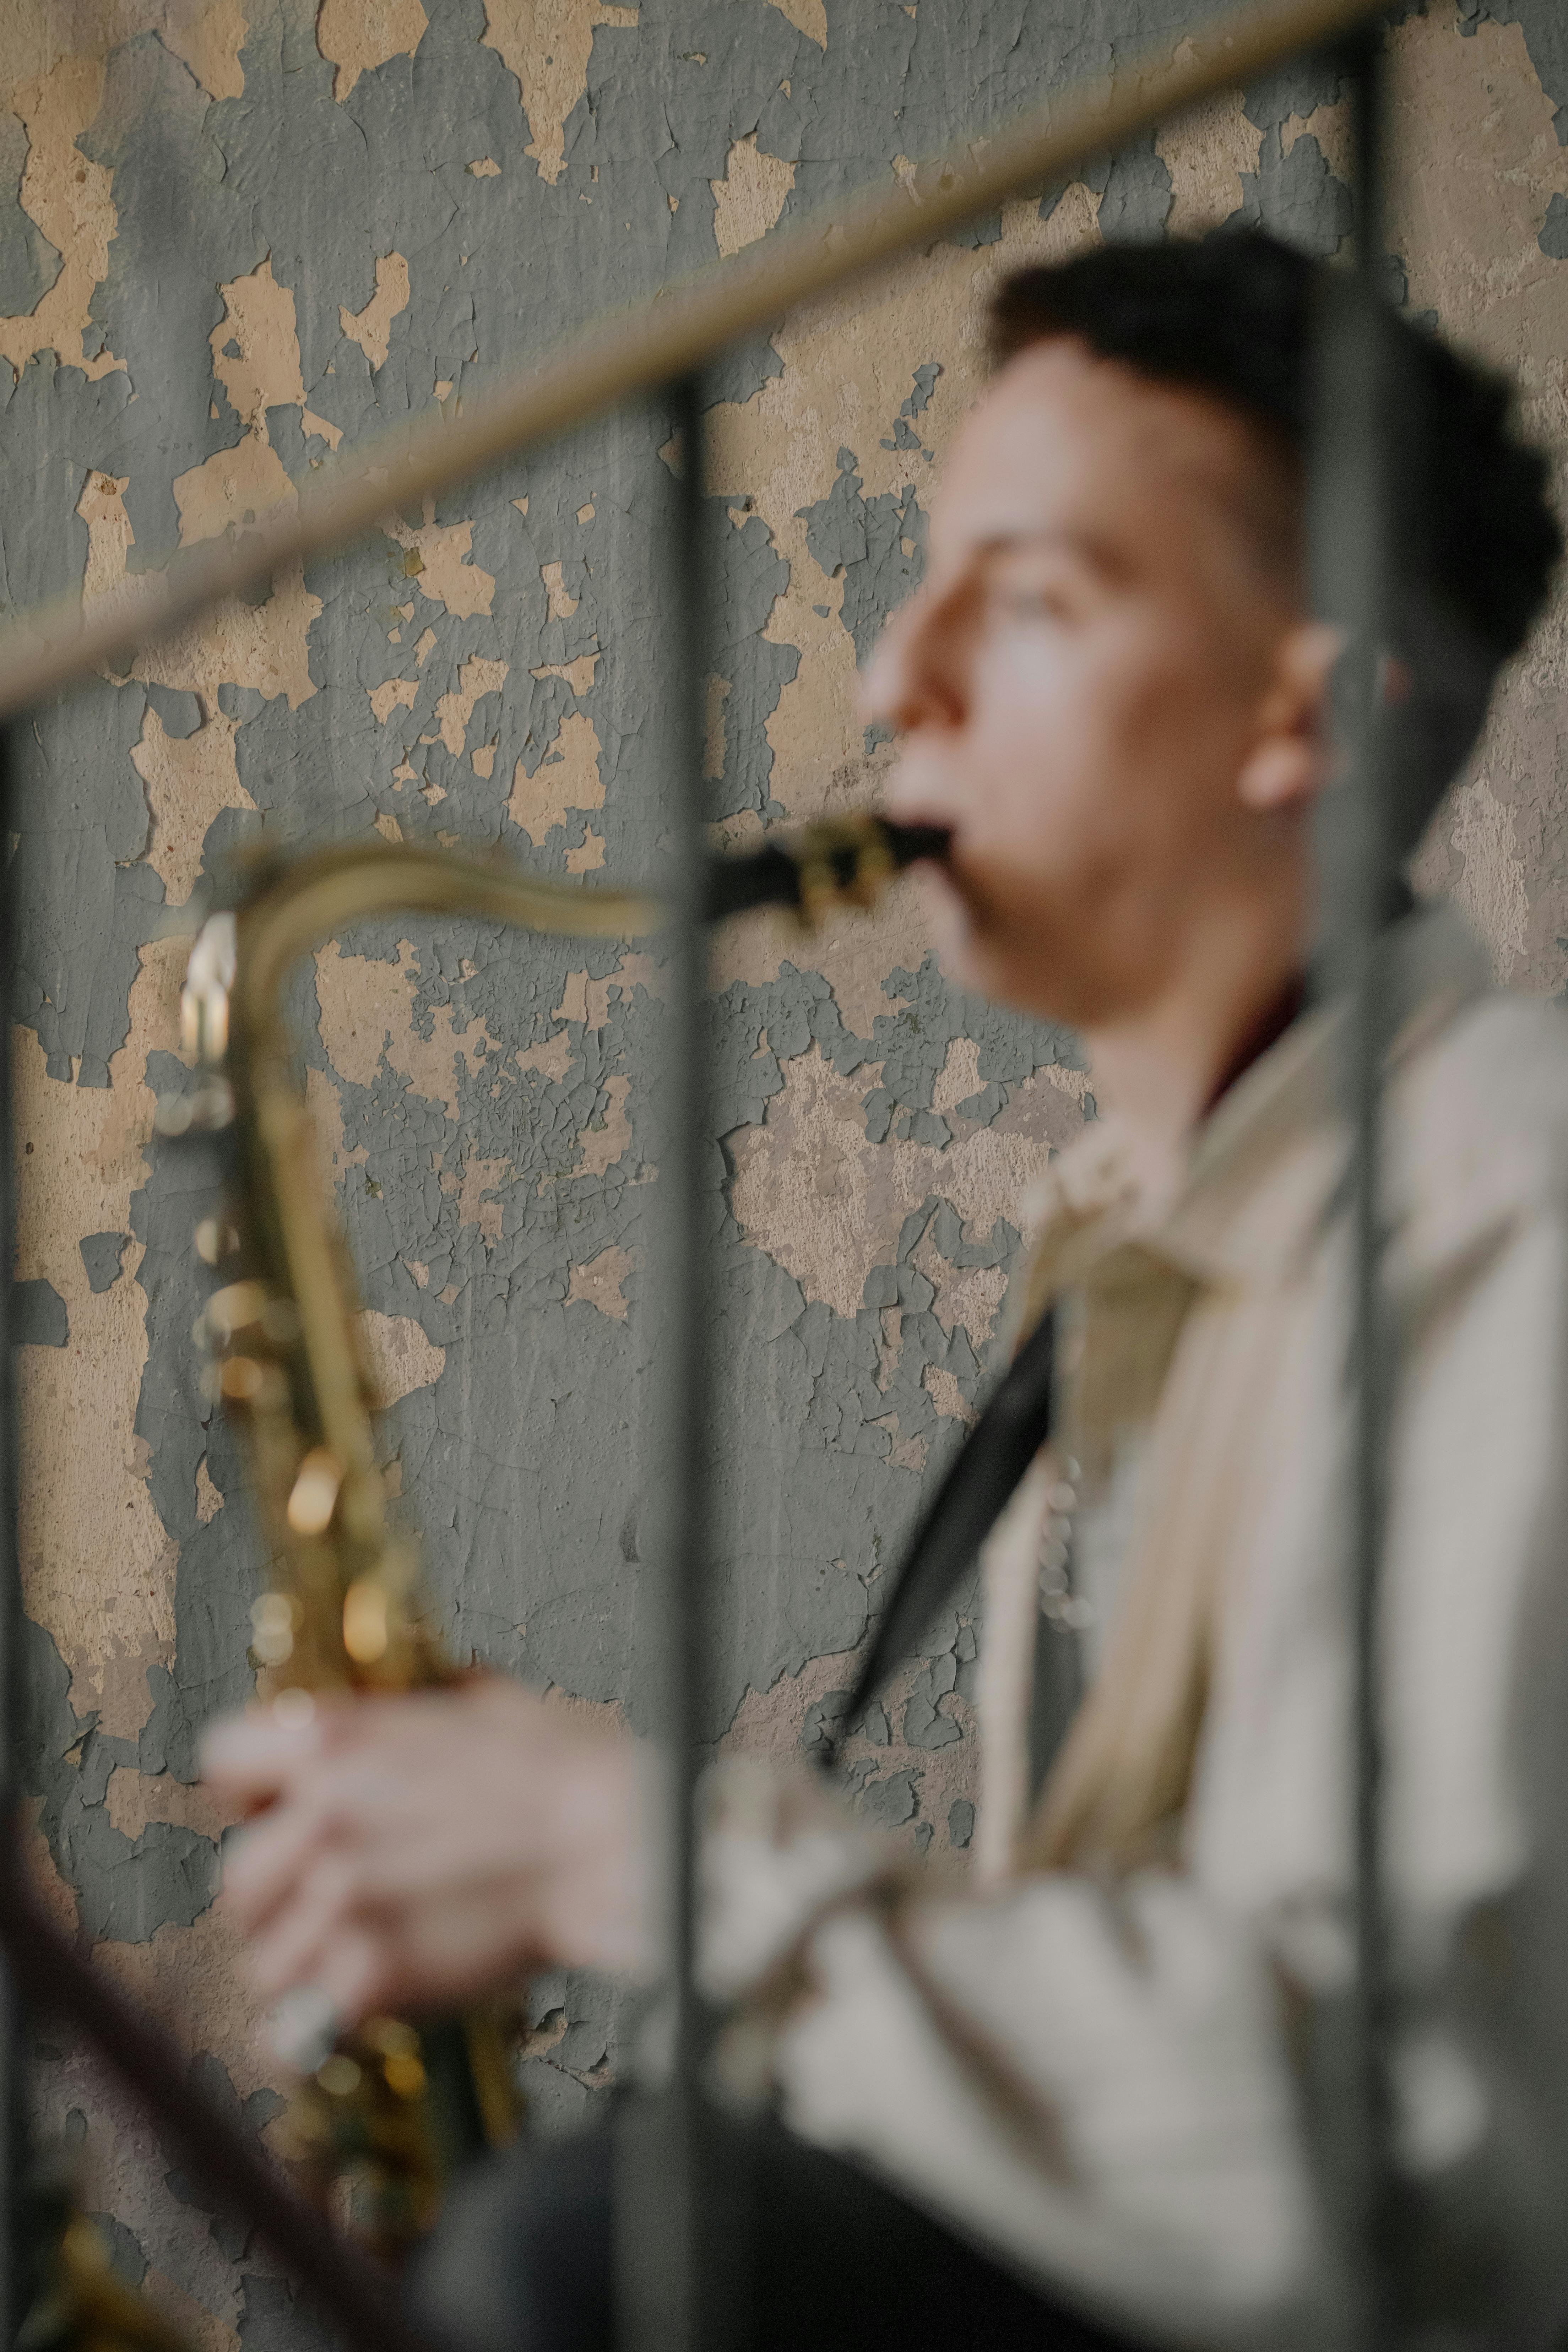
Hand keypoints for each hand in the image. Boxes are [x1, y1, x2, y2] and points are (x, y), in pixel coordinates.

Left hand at [200, 1676, 647, 2030]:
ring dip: (301, 1967)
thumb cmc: (567, 1775)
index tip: (279, 1814)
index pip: (223, 1759)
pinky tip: (347, 2015)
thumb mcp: (482, 1702)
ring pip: (263, 1958)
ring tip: (351, 1962)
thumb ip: (415, 1710)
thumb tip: (397, 1708)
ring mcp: (344, 1896)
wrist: (616, 1842)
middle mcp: (326, 1812)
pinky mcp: (372, 1972)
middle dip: (278, 1897)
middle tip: (330, 1905)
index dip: (250, 1793)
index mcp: (339, 1740)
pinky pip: (295, 2025)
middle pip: (237, 1876)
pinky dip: (317, 2029)